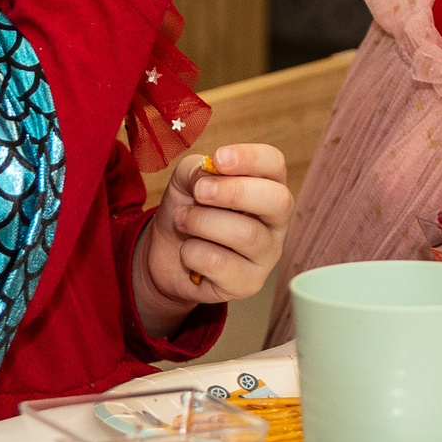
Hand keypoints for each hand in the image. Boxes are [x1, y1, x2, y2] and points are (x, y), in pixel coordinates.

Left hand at [133, 143, 294, 338]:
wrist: (165, 255)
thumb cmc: (187, 209)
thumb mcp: (187, 180)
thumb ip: (198, 170)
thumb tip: (209, 172)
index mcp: (267, 186)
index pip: (275, 165)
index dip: (251, 158)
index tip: (219, 158)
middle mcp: (276, 220)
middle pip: (277, 200)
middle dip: (234, 192)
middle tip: (199, 191)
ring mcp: (267, 254)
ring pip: (245, 233)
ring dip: (202, 222)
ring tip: (182, 220)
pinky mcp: (249, 283)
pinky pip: (220, 263)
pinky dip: (192, 252)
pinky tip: (188, 251)